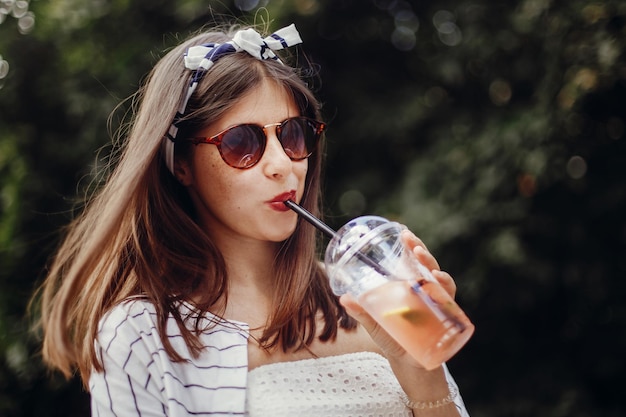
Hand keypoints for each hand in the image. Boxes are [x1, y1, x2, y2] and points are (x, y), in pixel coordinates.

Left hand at [340, 229, 457, 361]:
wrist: (408, 362)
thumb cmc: (392, 337)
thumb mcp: (374, 323)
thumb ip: (361, 312)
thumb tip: (344, 298)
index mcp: (407, 285)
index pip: (411, 260)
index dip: (410, 245)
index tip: (403, 232)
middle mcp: (424, 290)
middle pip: (426, 265)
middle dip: (421, 251)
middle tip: (412, 243)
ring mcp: (435, 301)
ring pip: (439, 278)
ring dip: (433, 267)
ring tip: (423, 259)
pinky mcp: (444, 316)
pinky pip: (449, 300)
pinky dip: (446, 290)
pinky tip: (440, 283)